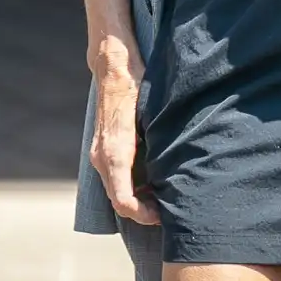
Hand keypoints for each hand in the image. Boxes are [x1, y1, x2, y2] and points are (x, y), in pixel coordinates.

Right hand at [90, 47, 159, 225]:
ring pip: (115, 192)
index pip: (123, 200)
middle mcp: (102, 157)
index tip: (163, 216)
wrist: (113, 65)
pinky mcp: (101, 149)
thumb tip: (182, 164)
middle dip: (143, 212)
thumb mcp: (153, 111)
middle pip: (119, 202)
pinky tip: (152, 181)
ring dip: (137, 200)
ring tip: (164, 196)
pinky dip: (130, 188)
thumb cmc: (136, 84)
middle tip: (170, 209)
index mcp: (115, 151)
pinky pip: (114, 179)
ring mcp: (98, 154)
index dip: (143, 215)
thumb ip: (162, 139)